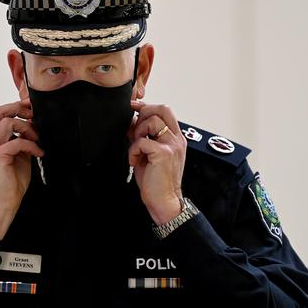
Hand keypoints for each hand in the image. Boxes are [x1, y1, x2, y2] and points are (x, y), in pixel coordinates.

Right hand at [0, 99, 43, 239]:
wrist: (0, 203)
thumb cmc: (7, 184)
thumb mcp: (16, 156)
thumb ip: (20, 141)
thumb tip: (32, 129)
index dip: (13, 106)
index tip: (29, 108)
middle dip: (18, 108)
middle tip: (32, 114)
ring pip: (9, 123)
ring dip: (27, 128)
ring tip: (36, 139)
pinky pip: (18, 141)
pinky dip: (32, 145)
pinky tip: (38, 152)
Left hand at [129, 100, 186, 224]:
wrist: (164, 201)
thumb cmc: (156, 180)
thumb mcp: (148, 154)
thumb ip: (142, 136)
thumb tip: (130, 121)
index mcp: (175, 137)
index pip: (165, 110)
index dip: (147, 106)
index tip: (133, 108)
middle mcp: (177, 138)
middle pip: (162, 108)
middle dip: (144, 113)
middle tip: (135, 129)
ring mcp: (172, 145)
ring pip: (151, 122)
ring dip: (137, 133)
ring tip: (136, 149)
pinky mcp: (164, 153)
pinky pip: (142, 141)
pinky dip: (133, 150)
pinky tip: (134, 161)